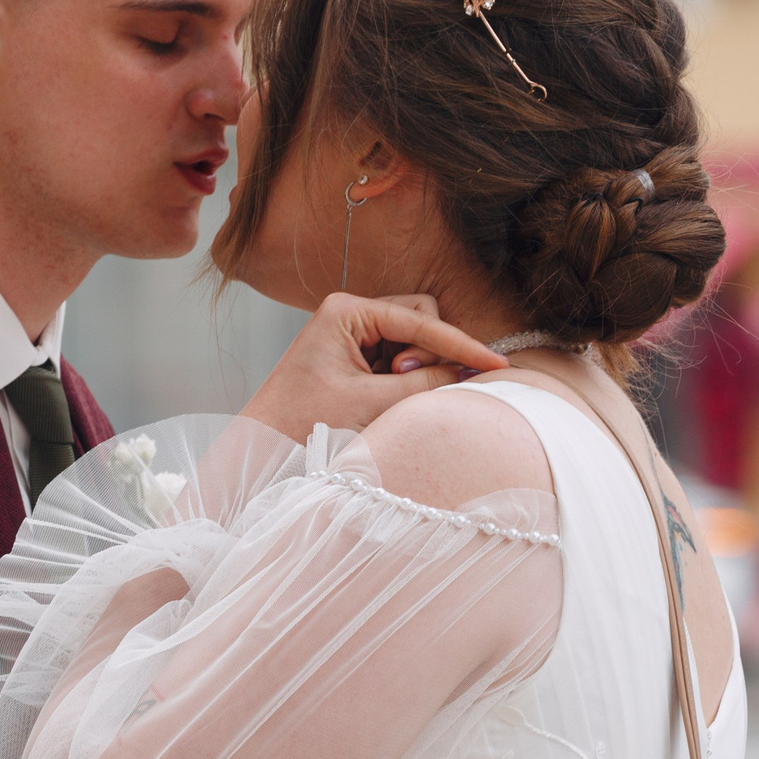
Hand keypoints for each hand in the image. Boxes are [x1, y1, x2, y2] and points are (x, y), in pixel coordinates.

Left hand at [242, 293, 509, 440]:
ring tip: (388, 396)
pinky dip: (405, 378)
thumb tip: (466, 372)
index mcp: (346, 311)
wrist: (263, 448)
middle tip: (406, 384)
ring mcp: (353, 334)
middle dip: (428, 351)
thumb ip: (423, 384)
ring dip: (416, 367)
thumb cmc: (306, 423)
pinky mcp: (356, 356)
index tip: (496, 363)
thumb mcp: (372, 404)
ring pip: (414, 339)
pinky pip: (400, 358)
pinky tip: (387, 398)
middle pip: (420, 319)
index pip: (421, 320)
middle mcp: (350, 313)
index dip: (460, 344)